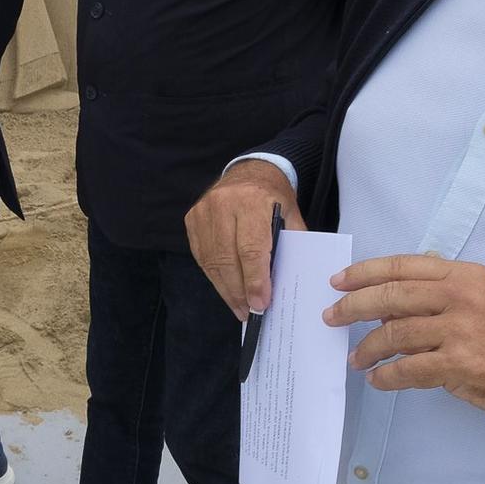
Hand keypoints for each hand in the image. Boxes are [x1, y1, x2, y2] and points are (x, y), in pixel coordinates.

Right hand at [185, 159, 299, 320]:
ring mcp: (203, 211)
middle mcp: (223, 204)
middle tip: (250, 313)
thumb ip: (290, 246)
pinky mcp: (192, 219)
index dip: (255, 280)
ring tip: (240, 308)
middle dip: (239, 291)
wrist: (250, 170)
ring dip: (226, 289)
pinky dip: (214, 277)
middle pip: (228, 259)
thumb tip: (284, 285)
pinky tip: (227, 290)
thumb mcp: (291, 216)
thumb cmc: (274, 197)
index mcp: (252, 201)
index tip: (261, 304)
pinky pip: (202, 256)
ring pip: (212, 261)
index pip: (251, 249)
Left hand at [324, 254, 484, 420]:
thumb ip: (437, 292)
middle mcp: (459, 296)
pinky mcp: (459, 364)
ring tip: (355, 357)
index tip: (339, 282)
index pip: (402, 266)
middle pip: (391, 296)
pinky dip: (387, 375)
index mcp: (462, 274)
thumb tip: (386, 303)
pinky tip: (378, 379)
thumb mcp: (480, 294)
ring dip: (367, 347)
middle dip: (353, 306)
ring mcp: (459, 330)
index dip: (364, 273)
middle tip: (332, 316)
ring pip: (395, 334)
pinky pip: (409, 369)